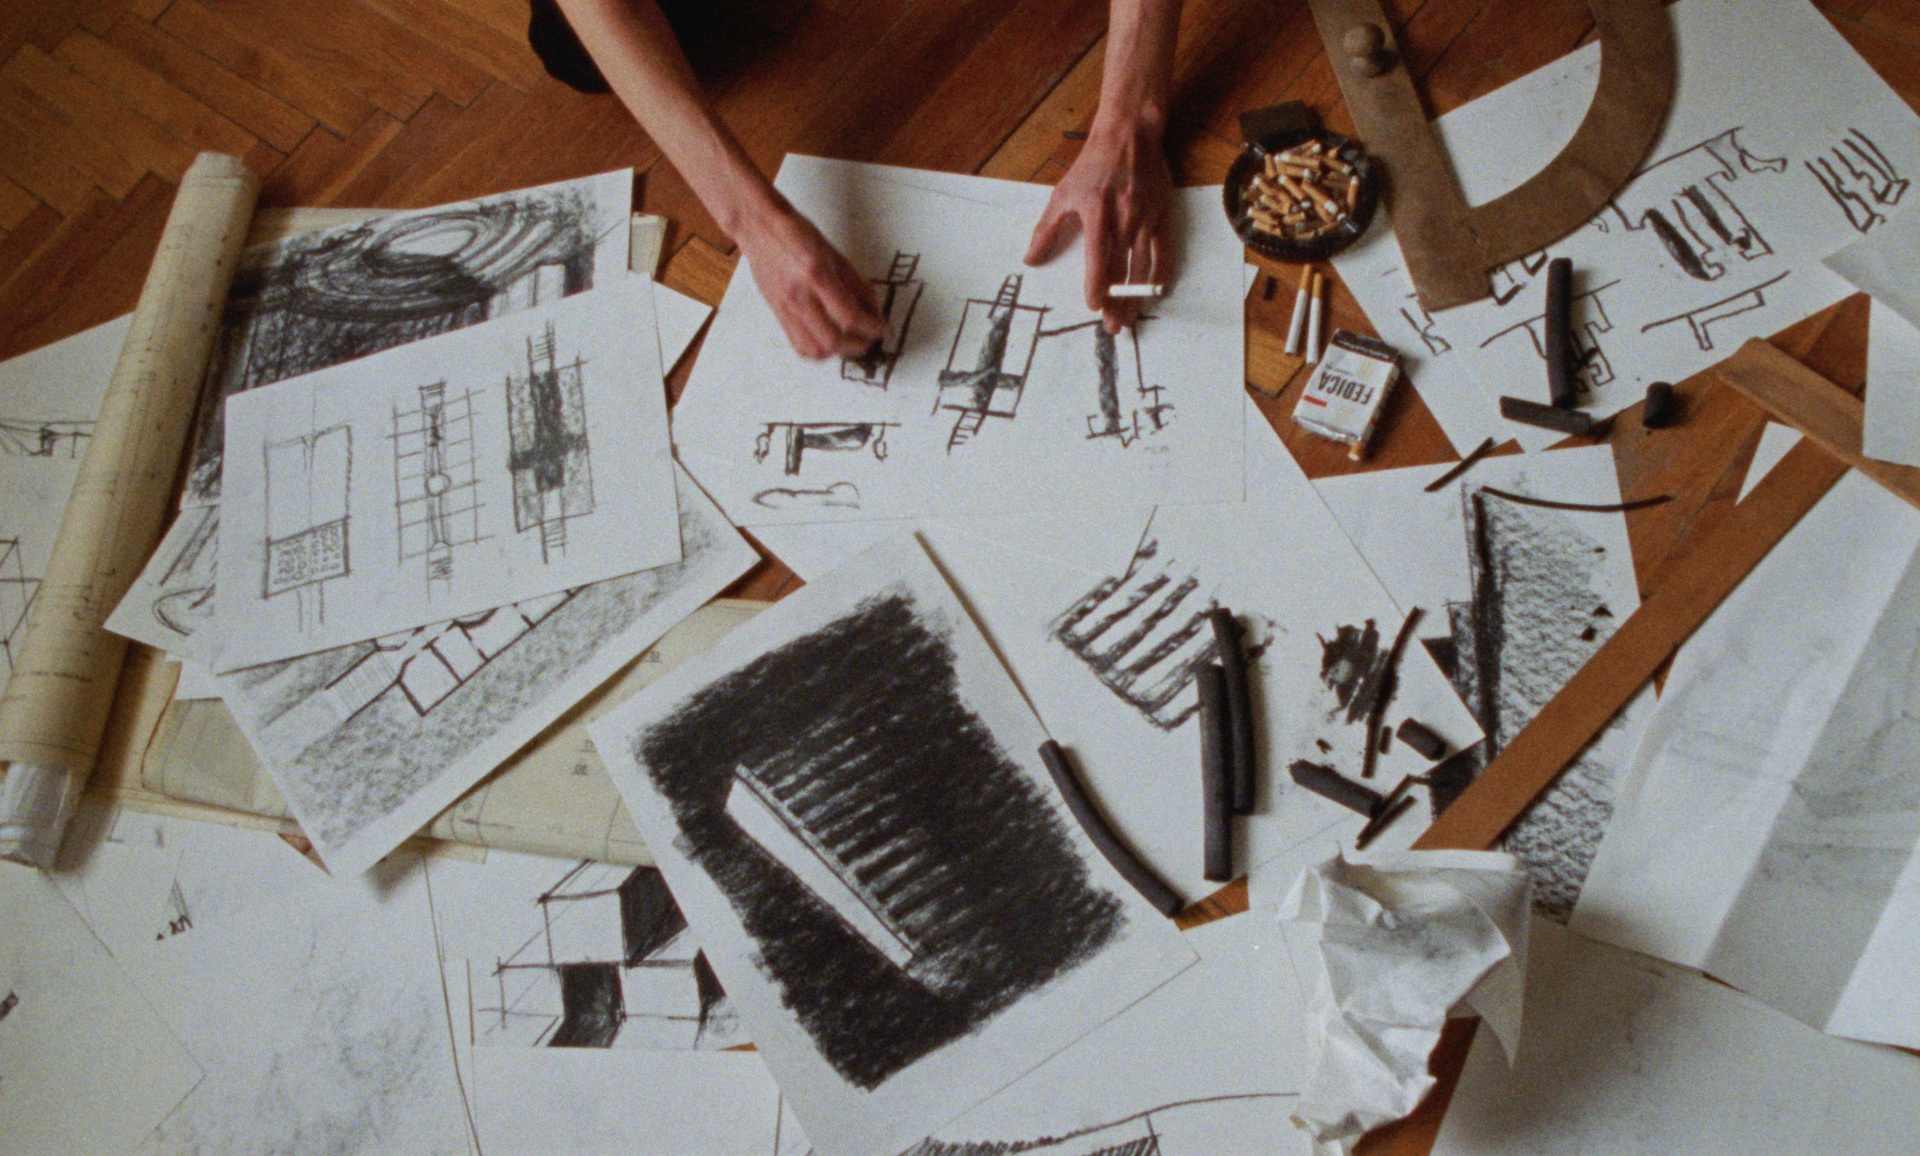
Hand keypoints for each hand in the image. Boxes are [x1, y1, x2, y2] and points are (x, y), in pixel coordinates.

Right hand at [736, 202, 886, 359]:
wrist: (759, 228)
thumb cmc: (795, 233)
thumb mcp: (833, 253)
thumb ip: (855, 284)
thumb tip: (874, 309)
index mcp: (816, 275)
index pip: (849, 316)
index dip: (872, 328)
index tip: (882, 329)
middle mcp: (799, 296)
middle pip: (832, 340)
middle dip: (858, 346)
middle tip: (870, 339)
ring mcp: (785, 308)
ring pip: (814, 350)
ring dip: (838, 352)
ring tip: (851, 343)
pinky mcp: (778, 314)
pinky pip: (799, 345)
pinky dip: (819, 350)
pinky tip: (829, 342)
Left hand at [1025, 122, 1173, 332]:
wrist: (1130, 136)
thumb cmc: (1093, 165)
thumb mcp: (1063, 193)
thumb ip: (1046, 229)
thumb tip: (1030, 260)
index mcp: (1098, 215)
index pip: (1098, 259)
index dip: (1097, 286)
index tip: (1093, 306)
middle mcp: (1125, 220)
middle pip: (1122, 270)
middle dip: (1117, 302)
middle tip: (1113, 327)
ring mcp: (1146, 219)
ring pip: (1143, 267)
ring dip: (1137, 296)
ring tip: (1130, 318)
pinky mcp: (1162, 216)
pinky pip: (1165, 252)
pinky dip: (1161, 275)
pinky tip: (1156, 293)